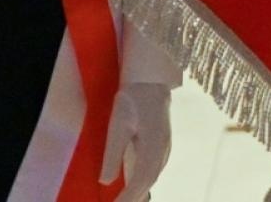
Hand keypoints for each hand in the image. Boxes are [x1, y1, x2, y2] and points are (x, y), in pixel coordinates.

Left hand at [99, 83, 172, 201]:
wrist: (150, 81)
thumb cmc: (133, 99)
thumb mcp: (118, 124)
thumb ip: (113, 153)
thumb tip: (106, 181)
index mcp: (153, 144)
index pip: (141, 179)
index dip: (129, 197)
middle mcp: (162, 150)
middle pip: (148, 182)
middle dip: (134, 198)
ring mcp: (165, 148)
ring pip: (152, 177)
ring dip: (139, 192)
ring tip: (124, 201)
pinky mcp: (162, 146)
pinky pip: (152, 170)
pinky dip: (143, 183)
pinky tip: (134, 189)